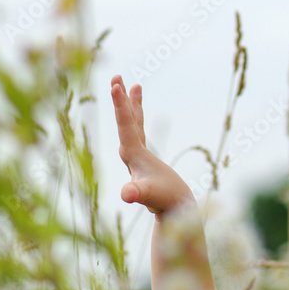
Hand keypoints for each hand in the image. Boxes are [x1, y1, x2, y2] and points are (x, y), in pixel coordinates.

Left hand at [111, 75, 195, 215]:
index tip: (115, 86)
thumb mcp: (152, 195)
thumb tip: (127, 195)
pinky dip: (139, 116)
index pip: (125, 126)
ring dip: (129, 104)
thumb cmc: (166, 202)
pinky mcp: (145, 158)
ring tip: (133, 84)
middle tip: (116, 77)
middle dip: (120, 99)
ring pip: (131, 124)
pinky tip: (139, 108)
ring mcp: (137, 155)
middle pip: (123, 121)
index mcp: (132, 156)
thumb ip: (139, 193)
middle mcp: (130, 154)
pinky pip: (139, 130)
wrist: (173, 213)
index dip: (120, 106)